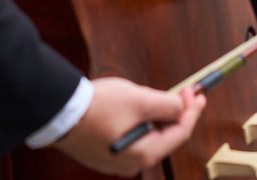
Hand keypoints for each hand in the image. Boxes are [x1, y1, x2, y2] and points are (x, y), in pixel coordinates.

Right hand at [53, 78, 205, 175]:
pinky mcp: (104, 152)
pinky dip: (142, 121)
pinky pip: (132, 137)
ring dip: (159, 116)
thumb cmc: (98, 106)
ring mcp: (116, 160)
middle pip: (164, 137)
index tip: (196, 93)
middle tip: (184, 92)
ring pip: (148, 136)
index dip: (191, 111)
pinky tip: (141, 106)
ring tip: (163, 96)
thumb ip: (165, 104)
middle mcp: (131, 164)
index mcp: (144, 155)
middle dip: (176, 113)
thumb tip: (182, 106)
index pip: (179, 134)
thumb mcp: (139, 99)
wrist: (60, 111)